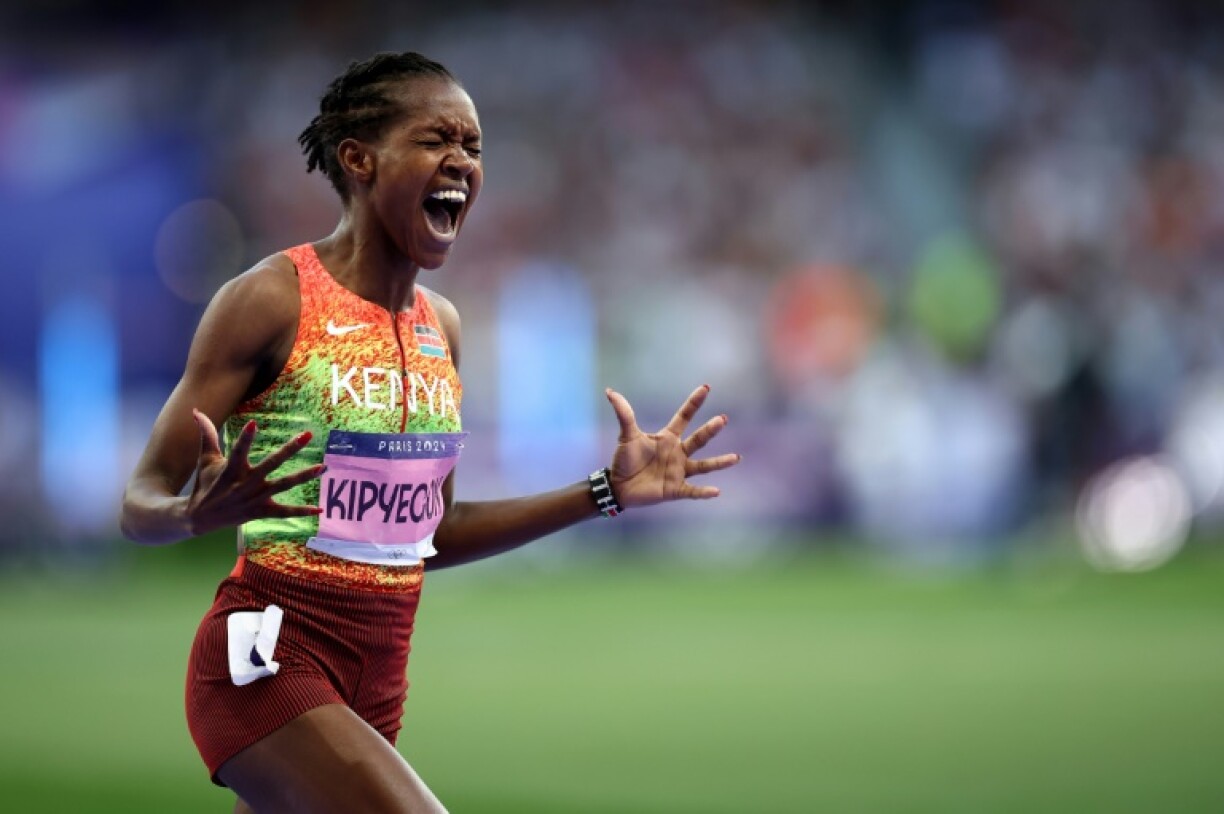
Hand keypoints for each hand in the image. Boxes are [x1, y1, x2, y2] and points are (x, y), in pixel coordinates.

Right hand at [185, 408, 323, 535]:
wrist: (198, 518)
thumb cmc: (205, 483)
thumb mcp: (205, 459)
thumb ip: (206, 434)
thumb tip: (196, 411)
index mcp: (232, 469)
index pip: (239, 450)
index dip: (245, 437)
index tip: (254, 423)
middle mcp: (246, 483)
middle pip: (272, 464)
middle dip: (290, 449)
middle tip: (307, 435)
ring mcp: (255, 498)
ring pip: (283, 485)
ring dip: (303, 476)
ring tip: (322, 467)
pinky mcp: (260, 511)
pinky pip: (283, 512)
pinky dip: (301, 512)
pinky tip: (319, 510)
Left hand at [604, 385, 740, 508]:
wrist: (618, 486)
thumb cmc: (624, 460)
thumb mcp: (626, 435)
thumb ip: (623, 414)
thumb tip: (610, 391)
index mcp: (668, 438)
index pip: (684, 417)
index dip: (694, 403)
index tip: (706, 388)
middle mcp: (678, 453)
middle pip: (698, 439)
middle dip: (710, 430)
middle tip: (722, 419)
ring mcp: (678, 471)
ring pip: (703, 466)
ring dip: (719, 462)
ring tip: (736, 457)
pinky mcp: (675, 489)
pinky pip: (693, 491)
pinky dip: (704, 492)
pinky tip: (717, 491)